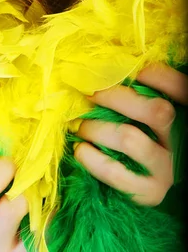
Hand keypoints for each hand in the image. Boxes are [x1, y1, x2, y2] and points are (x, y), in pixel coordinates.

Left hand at [74, 63, 187, 205]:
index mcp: (184, 117)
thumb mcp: (145, 111)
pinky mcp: (150, 192)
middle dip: (117, 98)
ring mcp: (167, 169)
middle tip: (93, 94)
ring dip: (98, 127)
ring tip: (82, 125)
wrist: (140, 179)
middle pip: (157, 112)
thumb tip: (108, 66)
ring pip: (130, 139)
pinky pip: (115, 172)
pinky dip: (91, 158)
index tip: (133, 70)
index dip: (159, 76)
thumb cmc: (138, 132)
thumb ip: (139, 92)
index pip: (180, 89)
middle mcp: (182, 143)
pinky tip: (81, 149)